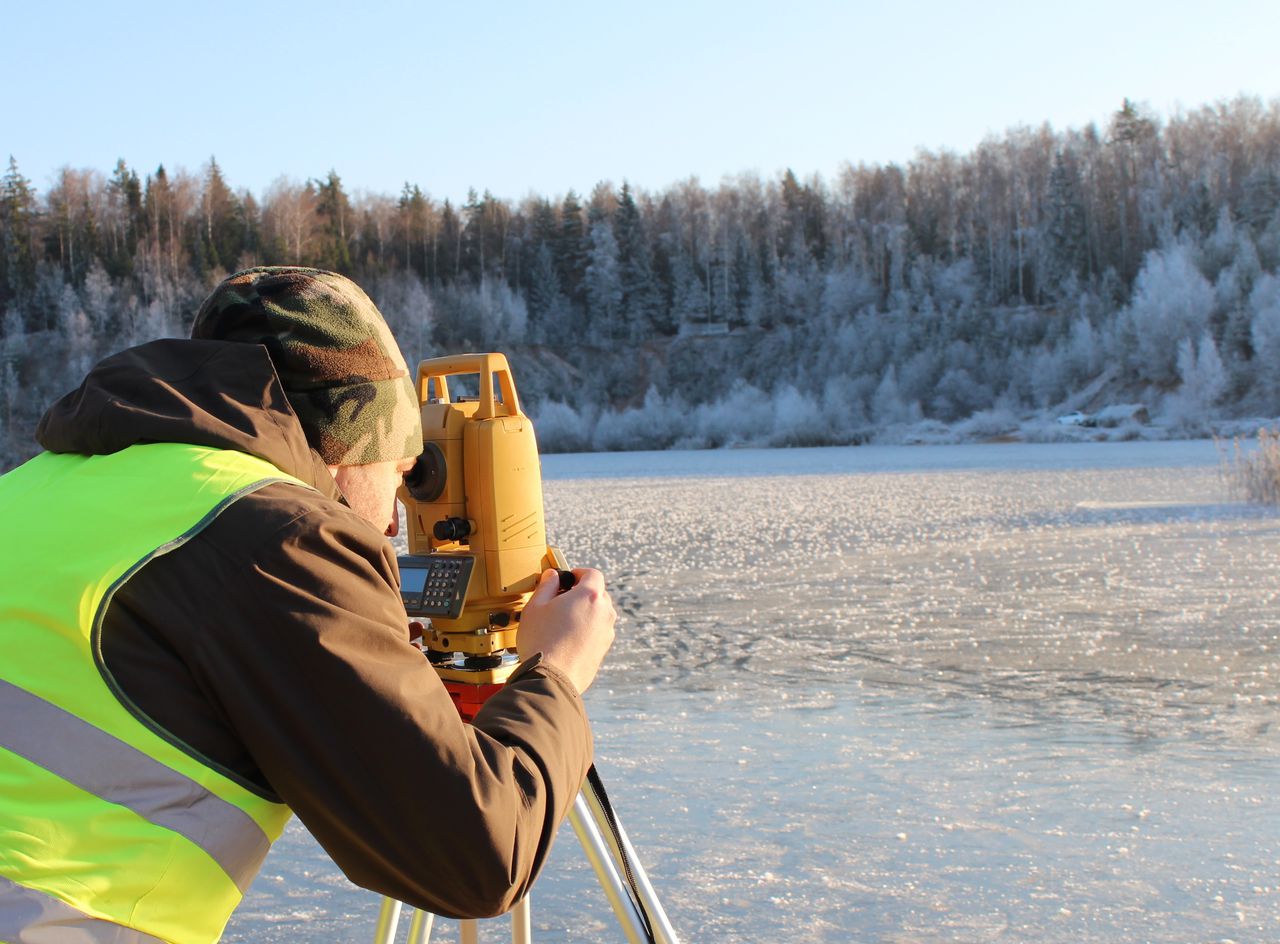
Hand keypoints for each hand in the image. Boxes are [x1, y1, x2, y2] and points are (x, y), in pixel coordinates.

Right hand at [518, 568, 615, 694]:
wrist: (551, 679)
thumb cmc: (541, 641)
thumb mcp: (536, 606)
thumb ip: (546, 585)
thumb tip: (553, 576)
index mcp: (590, 596)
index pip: (593, 574)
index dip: (579, 573)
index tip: (567, 579)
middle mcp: (604, 612)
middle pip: (598, 593)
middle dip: (581, 593)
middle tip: (560, 600)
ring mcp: (606, 632)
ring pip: (598, 613)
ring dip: (584, 612)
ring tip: (562, 621)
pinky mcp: (603, 649)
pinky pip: (597, 631)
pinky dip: (586, 629)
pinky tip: (566, 639)